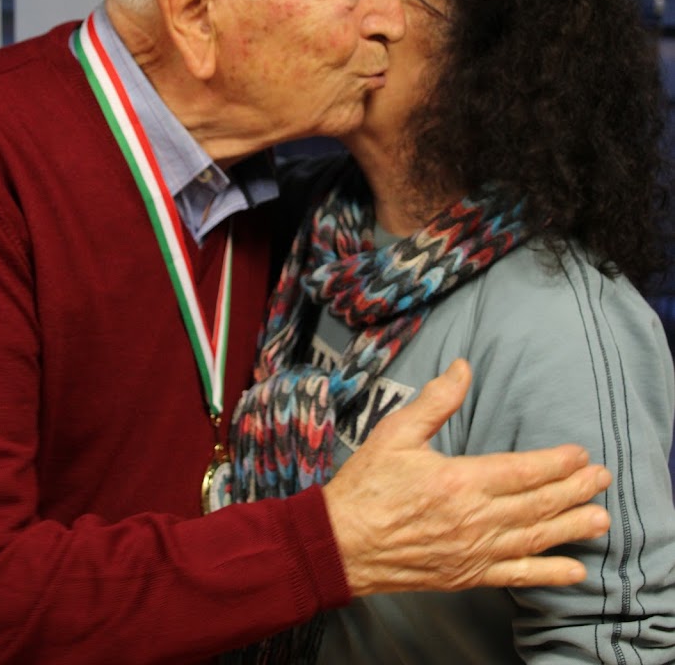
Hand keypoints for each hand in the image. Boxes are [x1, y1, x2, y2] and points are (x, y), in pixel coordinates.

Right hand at [323, 359, 610, 596]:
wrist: (341, 543)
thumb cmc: (366, 486)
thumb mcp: (395, 432)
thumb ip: (435, 401)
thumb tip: (463, 368)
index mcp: (458, 480)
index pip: (520, 471)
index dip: (554, 463)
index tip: (580, 454)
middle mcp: (473, 519)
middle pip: (536, 505)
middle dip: (574, 490)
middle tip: (603, 479)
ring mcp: (472, 551)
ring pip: (534, 538)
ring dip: (571, 527)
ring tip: (601, 518)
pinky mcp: (467, 575)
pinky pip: (516, 575)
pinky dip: (549, 574)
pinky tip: (574, 570)